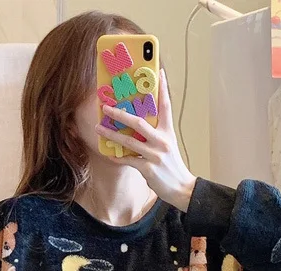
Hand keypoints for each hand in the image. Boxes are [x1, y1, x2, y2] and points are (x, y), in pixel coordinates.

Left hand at [95, 70, 196, 212]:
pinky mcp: (148, 169)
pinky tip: (109, 154)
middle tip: (106, 107)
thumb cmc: (172, 166)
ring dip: (112, 134)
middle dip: (120, 114)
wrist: (182, 188)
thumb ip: (155, 134)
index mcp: (168, 132)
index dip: (163, 89)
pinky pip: (128, 160)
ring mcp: (155, 155)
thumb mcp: (168, 145)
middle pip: (139, 122)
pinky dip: (117, 157)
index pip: (166, 106)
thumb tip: (136, 125)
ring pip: (129, 141)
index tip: (159, 72)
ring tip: (99, 128)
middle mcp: (162, 141)